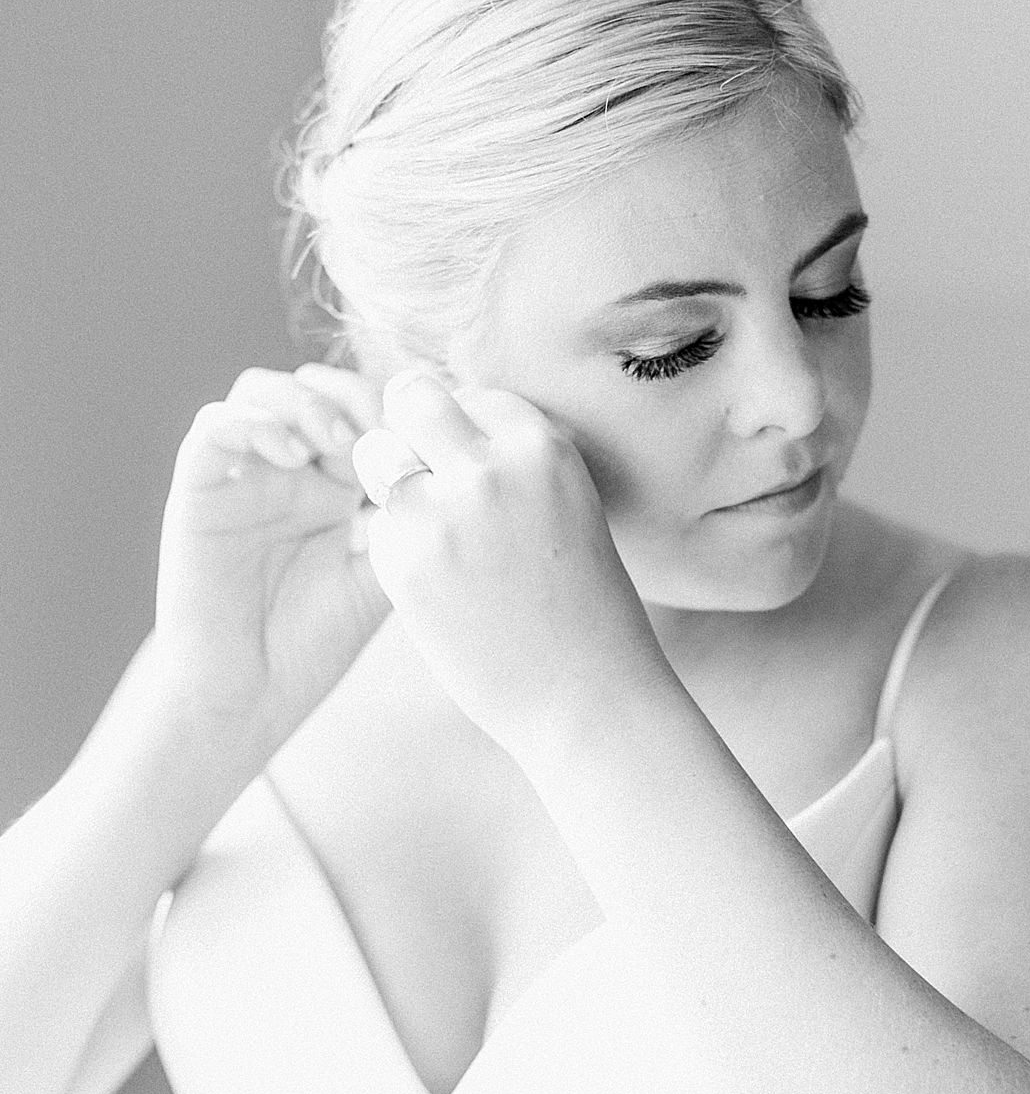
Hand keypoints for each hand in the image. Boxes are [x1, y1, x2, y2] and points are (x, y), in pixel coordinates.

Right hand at [153, 364, 389, 752]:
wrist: (249, 693)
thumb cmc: (315, 643)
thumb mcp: (384, 577)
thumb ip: (409, 521)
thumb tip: (451, 468)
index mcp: (334, 485)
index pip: (363, 410)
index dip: (393, 410)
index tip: (421, 441)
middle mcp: (286, 470)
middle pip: (317, 385)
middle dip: (356, 396)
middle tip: (384, 434)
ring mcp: (241, 475)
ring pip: (263, 389)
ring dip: (307, 402)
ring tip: (340, 443)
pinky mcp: (198, 489)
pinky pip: (213, 424)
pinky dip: (253, 422)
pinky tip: (291, 455)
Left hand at [352, 371, 669, 764]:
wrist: (588, 700)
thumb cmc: (584, 608)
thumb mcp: (568, 506)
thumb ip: (509, 462)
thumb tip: (432, 417)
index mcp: (542, 446)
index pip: (469, 394)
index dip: (466, 434)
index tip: (485, 481)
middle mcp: (490, 469)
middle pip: (409, 397)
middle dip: (409, 431)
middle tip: (427, 480)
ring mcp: (442, 516)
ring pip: (377, 456)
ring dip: (393, 488)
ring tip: (440, 539)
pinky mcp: (406, 566)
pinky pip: (377, 528)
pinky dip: (398, 553)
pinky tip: (443, 590)